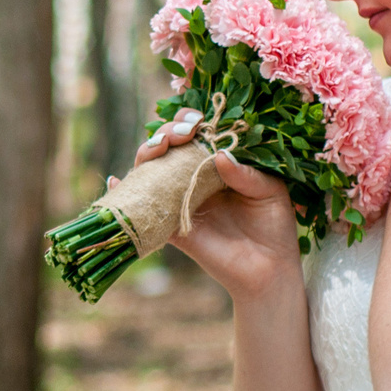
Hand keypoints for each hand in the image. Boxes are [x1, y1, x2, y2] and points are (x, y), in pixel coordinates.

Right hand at [135, 113, 302, 300]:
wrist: (268, 270)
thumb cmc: (273, 226)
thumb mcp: (269, 191)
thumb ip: (245, 173)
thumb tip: (217, 154)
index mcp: (217, 164)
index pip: (196, 134)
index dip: (189, 121)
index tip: (197, 120)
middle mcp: (194, 178)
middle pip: (168, 146)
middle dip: (167, 132)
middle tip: (182, 135)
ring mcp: (179, 201)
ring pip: (150, 170)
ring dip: (147, 152)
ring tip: (158, 148)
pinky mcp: (170, 226)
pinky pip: (142, 209)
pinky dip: (124, 193)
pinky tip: (117, 181)